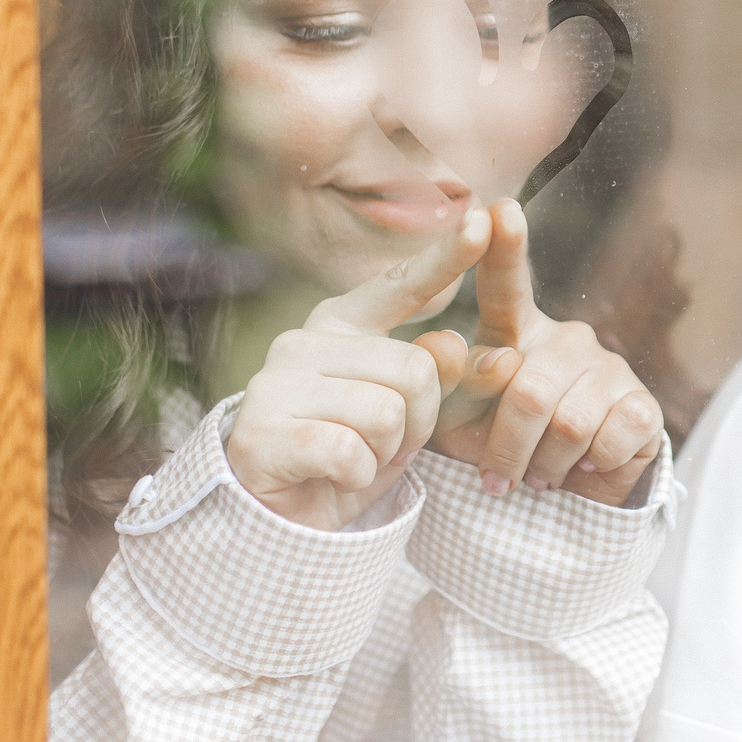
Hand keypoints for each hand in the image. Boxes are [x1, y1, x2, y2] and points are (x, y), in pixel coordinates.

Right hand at [225, 208, 490, 530]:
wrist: (281, 522)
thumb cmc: (350, 457)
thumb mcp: (409, 418)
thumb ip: (442, 380)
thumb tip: (463, 345)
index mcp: (341, 324)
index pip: (401, 285)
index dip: (445, 257)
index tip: (481, 219)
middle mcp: (303, 341)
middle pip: (416, 370)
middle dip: (418, 423)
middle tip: (382, 445)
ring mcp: (274, 382)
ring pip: (387, 413)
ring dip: (387, 454)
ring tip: (354, 460)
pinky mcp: (261, 432)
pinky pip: (350, 452)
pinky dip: (356, 478)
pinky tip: (331, 478)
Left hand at [429, 199, 664, 506]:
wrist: (566, 494)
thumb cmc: (503, 447)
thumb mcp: (465, 423)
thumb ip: (465, 387)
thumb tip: (499, 358)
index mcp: (516, 333)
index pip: (506, 286)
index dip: (505, 248)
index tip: (498, 209)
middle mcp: (565, 339)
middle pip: (530, 392)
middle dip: (508, 449)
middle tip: (500, 479)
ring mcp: (607, 367)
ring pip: (568, 424)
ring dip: (546, 466)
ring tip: (541, 474)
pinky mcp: (642, 404)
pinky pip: (610, 440)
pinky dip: (589, 468)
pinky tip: (585, 466)